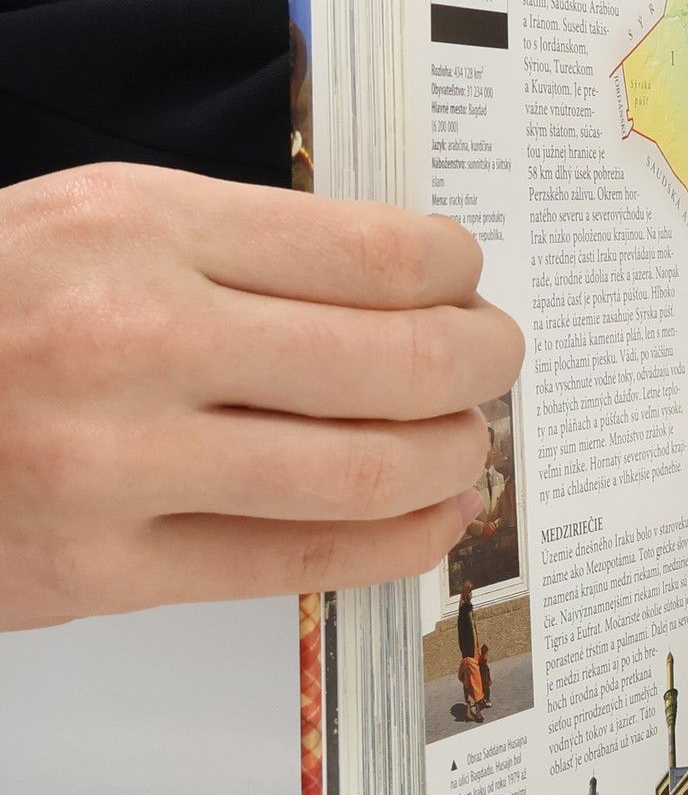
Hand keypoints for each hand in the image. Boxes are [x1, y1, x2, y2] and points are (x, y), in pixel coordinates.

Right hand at [0, 164, 524, 629]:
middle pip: (395, 363)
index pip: (372, 254)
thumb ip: (235, 248)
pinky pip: (300, 562)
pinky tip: (432, 518)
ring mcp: (116, 465)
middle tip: (495, 360)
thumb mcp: (85, 223)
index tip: (465, 281)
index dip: (455, 272)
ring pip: (366, 470)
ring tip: (468, 441)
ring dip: (455, 456)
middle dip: (482, 362)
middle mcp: (133, 340)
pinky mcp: (101, 571)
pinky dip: (399, 541)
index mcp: (134, 228)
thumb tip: (404, 286)